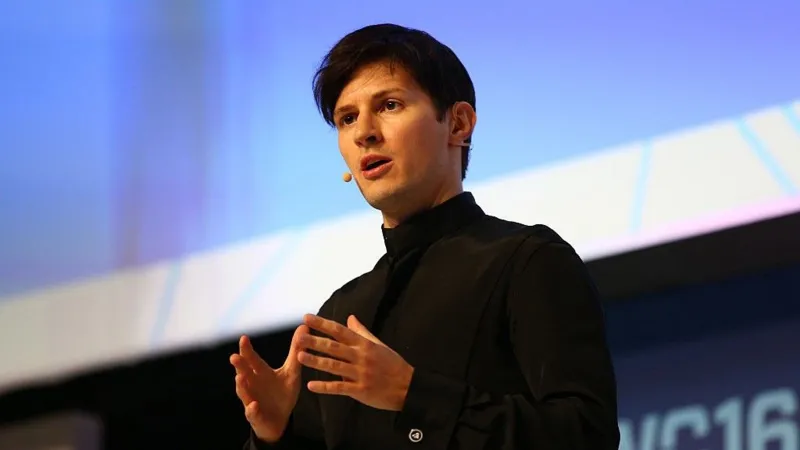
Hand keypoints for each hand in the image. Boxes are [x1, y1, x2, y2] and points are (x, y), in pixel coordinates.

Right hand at [230, 326, 307, 441]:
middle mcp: (253, 385)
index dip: (247, 349)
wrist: (280, 420)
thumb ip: (296, 351)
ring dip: (241, 386)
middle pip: (244, 373)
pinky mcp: (256, 416)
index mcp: (260, 373)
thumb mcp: (292, 372)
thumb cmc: (282, 393)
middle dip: (239, 365)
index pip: (252, 359)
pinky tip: (253, 405)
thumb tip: (303, 326)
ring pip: (244, 392)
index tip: (244, 338)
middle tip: (234, 356)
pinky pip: (252, 413)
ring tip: (239, 377)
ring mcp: (252, 400)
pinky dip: (252, 409)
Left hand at [298, 314, 413, 411]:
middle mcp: (360, 357)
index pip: (340, 331)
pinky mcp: (360, 390)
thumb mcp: (378, 344)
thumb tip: (350, 317)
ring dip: (316, 361)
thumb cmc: (392, 364)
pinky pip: (340, 388)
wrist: (408, 387)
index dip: (322, 324)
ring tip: (299, 356)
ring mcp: (360, 374)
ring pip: (334, 366)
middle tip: (299, 336)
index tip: (307, 318)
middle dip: (315, 341)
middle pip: (334, 347)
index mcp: (364, 344)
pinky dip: (325, 387)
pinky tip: (311, 385)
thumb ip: (362, 332)